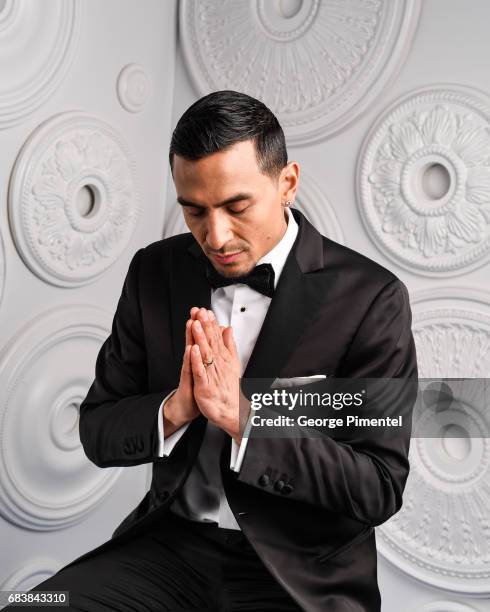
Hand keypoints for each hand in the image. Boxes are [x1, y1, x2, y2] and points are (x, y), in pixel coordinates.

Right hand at [162, 315, 200, 434]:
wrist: (186, 407)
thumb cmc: (196, 388)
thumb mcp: (205, 369)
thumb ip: (209, 353)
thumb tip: (215, 343)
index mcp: (199, 359)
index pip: (201, 339)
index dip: (203, 325)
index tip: (204, 310)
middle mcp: (192, 362)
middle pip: (194, 340)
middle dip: (195, 325)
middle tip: (196, 311)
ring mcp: (189, 370)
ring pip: (190, 351)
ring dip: (190, 337)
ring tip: (192, 323)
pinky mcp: (188, 381)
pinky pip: (189, 369)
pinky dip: (190, 359)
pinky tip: (191, 350)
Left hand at [189, 307, 243, 442]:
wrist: (232, 412)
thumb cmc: (229, 389)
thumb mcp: (232, 363)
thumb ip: (229, 345)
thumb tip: (228, 329)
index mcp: (223, 358)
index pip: (216, 337)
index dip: (211, 324)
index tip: (206, 311)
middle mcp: (218, 364)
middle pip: (211, 342)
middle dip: (205, 326)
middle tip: (200, 311)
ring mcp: (211, 374)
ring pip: (205, 353)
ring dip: (200, 338)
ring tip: (196, 324)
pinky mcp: (204, 386)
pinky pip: (200, 371)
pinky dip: (196, 360)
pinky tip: (193, 350)